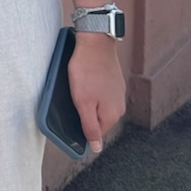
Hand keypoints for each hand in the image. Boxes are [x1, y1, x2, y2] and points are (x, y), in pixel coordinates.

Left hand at [67, 32, 124, 154]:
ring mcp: (118, 93)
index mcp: (112, 115)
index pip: (95, 133)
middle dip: (84, 112)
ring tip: (78, 87)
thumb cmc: (87, 72)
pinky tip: (84, 81)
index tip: (71, 113)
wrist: (95, 42)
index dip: (81, 125)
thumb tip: (96, 148)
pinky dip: (91, 90)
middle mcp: (119, 106)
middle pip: (97, 119)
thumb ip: (90, 127)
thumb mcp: (83, 103)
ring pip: (98, 105)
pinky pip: (100, 93)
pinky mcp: (114, 82)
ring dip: (87, 100)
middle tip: (73, 98)